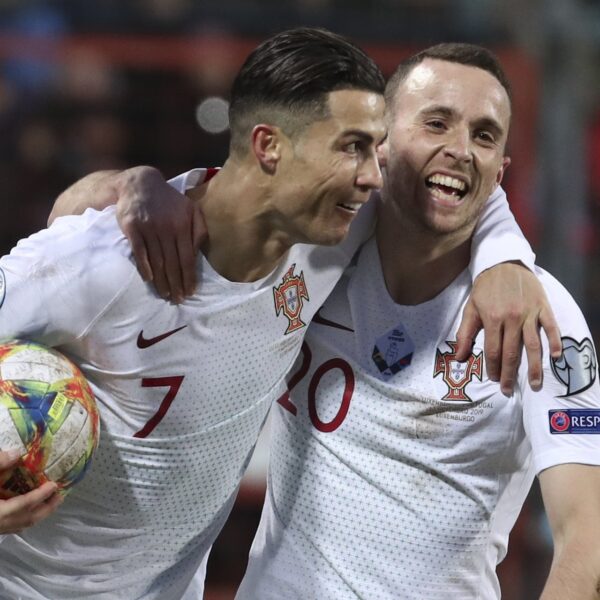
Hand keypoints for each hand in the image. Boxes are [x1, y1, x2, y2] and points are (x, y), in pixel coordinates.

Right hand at [0, 450, 62, 533]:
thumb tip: (16, 453)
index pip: (24, 504)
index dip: (41, 495)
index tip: (54, 484)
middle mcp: (0, 524)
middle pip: (28, 519)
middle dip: (47, 508)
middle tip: (61, 495)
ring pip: (22, 525)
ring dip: (38, 514)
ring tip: (51, 501)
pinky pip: (14, 527)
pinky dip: (26, 518)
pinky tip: (29, 510)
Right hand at [115, 167, 206, 302]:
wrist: (140, 184)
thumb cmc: (169, 201)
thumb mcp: (190, 209)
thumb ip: (199, 229)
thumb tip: (198, 252)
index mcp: (182, 225)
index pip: (187, 257)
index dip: (189, 276)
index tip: (191, 291)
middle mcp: (166, 227)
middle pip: (173, 262)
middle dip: (176, 283)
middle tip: (178, 299)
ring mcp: (148, 228)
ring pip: (157, 260)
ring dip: (162, 281)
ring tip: (166, 295)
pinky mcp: (132, 227)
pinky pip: (139, 252)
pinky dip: (144, 267)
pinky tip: (150, 279)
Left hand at [455, 262, 561, 394]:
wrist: (504, 263)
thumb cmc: (485, 288)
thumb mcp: (470, 308)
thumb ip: (465, 333)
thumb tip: (458, 357)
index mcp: (492, 318)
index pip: (492, 350)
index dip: (493, 368)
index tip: (494, 380)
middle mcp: (511, 318)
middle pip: (512, 352)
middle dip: (510, 374)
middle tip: (509, 390)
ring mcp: (529, 313)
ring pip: (533, 345)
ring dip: (535, 367)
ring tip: (535, 384)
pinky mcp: (543, 307)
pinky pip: (551, 327)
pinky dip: (554, 342)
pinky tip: (556, 357)